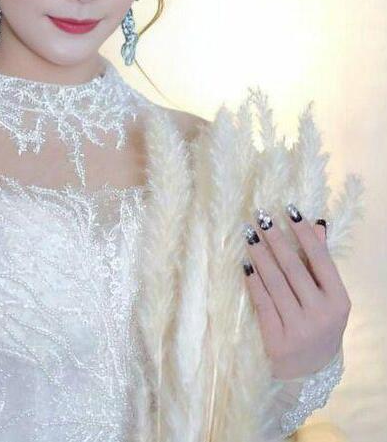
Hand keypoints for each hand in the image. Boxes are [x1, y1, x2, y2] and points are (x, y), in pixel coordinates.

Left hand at [242, 205, 350, 379]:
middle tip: (260, 216)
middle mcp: (322, 314)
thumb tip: (317, 224)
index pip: (320, 258)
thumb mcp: (327, 299)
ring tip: (248, 234)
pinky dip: (253, 281)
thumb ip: (321, 263)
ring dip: (259, 254)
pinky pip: (262, 302)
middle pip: (294, 267)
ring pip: (275, 282)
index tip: (288, 209)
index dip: (303, 232)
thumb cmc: (317, 326)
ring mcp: (300, 329)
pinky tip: (245, 264)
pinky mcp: (278, 340)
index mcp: (339, 301)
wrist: (307, 374)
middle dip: (275, 239)